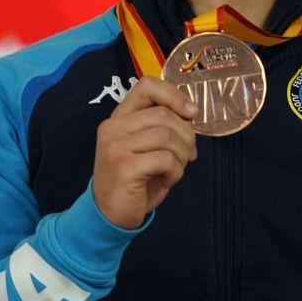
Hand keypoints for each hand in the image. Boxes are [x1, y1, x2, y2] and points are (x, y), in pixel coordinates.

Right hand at [92, 75, 197, 229]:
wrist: (110, 215)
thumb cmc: (135, 181)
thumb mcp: (148, 148)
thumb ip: (162, 127)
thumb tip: (191, 114)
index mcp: (119, 118)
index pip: (147, 86)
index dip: (174, 95)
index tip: (190, 113)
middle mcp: (113, 127)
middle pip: (164, 114)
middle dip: (187, 135)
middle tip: (187, 155)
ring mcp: (115, 146)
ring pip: (166, 135)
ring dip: (182, 155)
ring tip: (175, 169)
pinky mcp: (124, 166)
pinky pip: (165, 159)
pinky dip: (175, 171)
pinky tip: (167, 180)